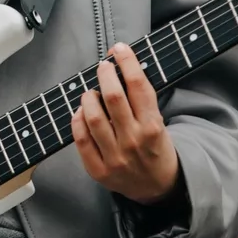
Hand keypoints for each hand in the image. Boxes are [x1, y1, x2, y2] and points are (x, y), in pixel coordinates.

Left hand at [72, 43, 180, 204]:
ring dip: (89, 98)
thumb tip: (121, 67)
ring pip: (94, 118)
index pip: (138, 86)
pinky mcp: (99, 170)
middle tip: (103, 66)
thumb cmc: (156, 149)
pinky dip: (77, 121)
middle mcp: (133, 141)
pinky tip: (80, 112)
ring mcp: (115, 157)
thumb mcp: (159, 124)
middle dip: (105, 74)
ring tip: (91, 92)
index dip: (127, 62)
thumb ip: (141, 101)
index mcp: (153, 126)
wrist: (158, 188)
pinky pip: (81, 140)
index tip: (119, 49)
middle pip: (113, 98)